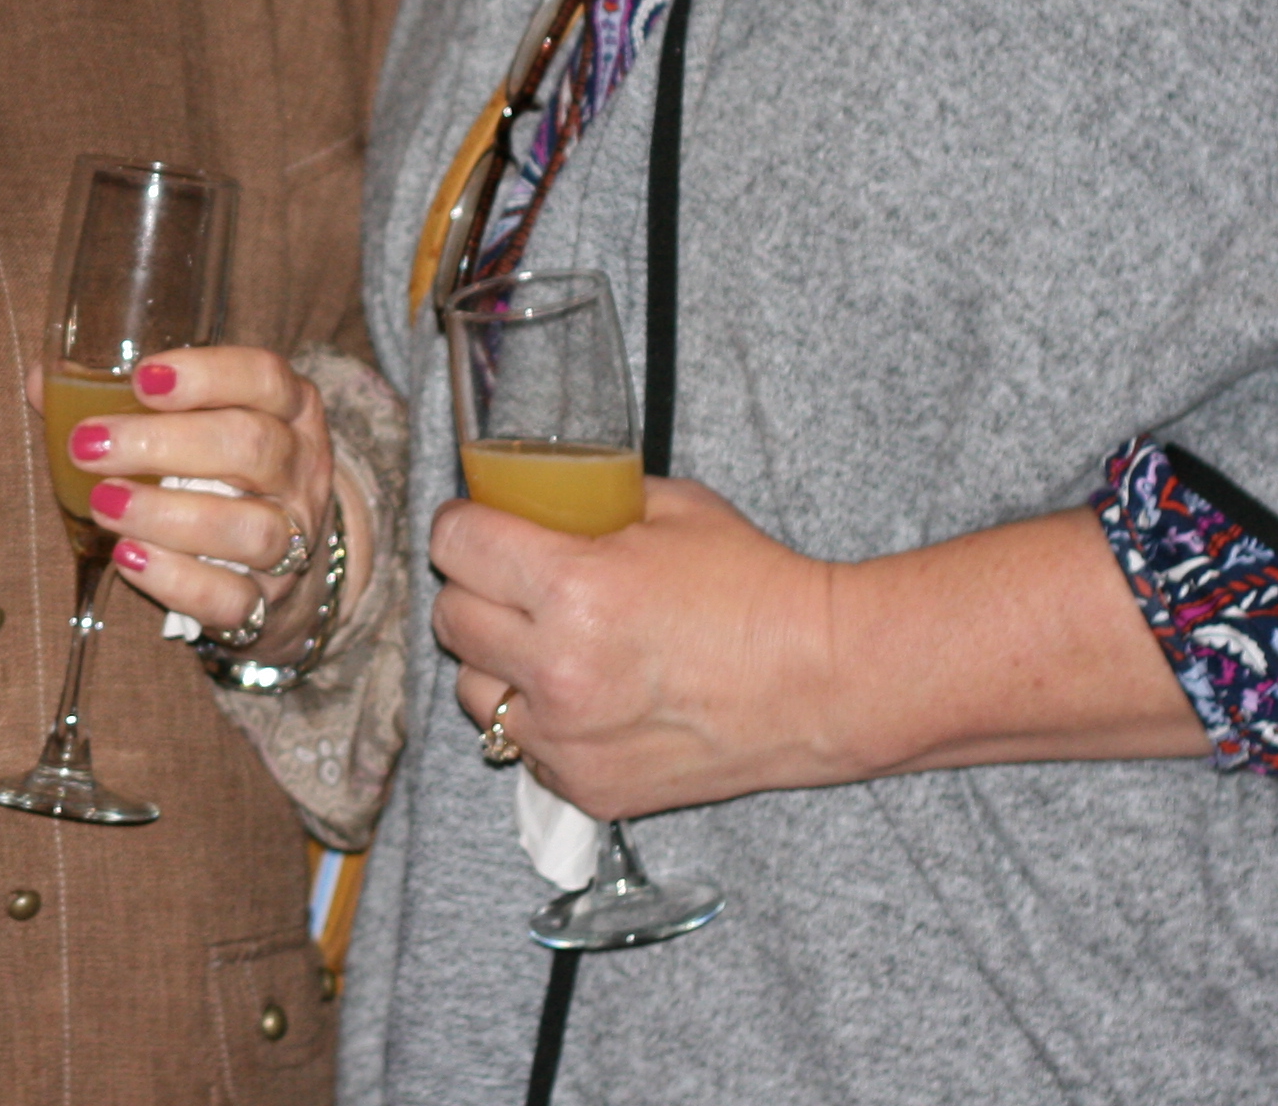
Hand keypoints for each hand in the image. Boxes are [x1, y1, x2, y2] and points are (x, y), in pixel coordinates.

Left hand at [60, 346, 367, 643]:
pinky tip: (128, 558)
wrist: (275, 556)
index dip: (207, 374)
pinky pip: (232, 598)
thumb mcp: (198, 418)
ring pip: (249, 528)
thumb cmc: (219, 467)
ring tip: (103, 502)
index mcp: (288, 408)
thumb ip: (126, 396)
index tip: (142, 378)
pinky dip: (178, 580)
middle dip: (163, 444)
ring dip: (167, 515)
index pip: (265, 377)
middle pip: (250, 447)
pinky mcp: (268, 601)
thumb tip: (45, 383)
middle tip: (89, 445)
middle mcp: (299, 469)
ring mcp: (293, 539)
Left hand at [432, 474, 840, 818]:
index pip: (453, 543)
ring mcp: (568, 737)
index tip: (478, 526)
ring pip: (472, 689)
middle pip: (451, 616)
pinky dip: (538, 721)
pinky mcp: (587, 787)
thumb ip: (585, 500)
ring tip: (547, 645)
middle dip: (476, 589)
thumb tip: (527, 491)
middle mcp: (556, 668)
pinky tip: (583, 697)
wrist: (827, 682)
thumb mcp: (668, 507)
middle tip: (513, 582)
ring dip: (497, 660)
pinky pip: (518, 746)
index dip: (464, 526)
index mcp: (571, 586)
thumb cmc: (755, 586)